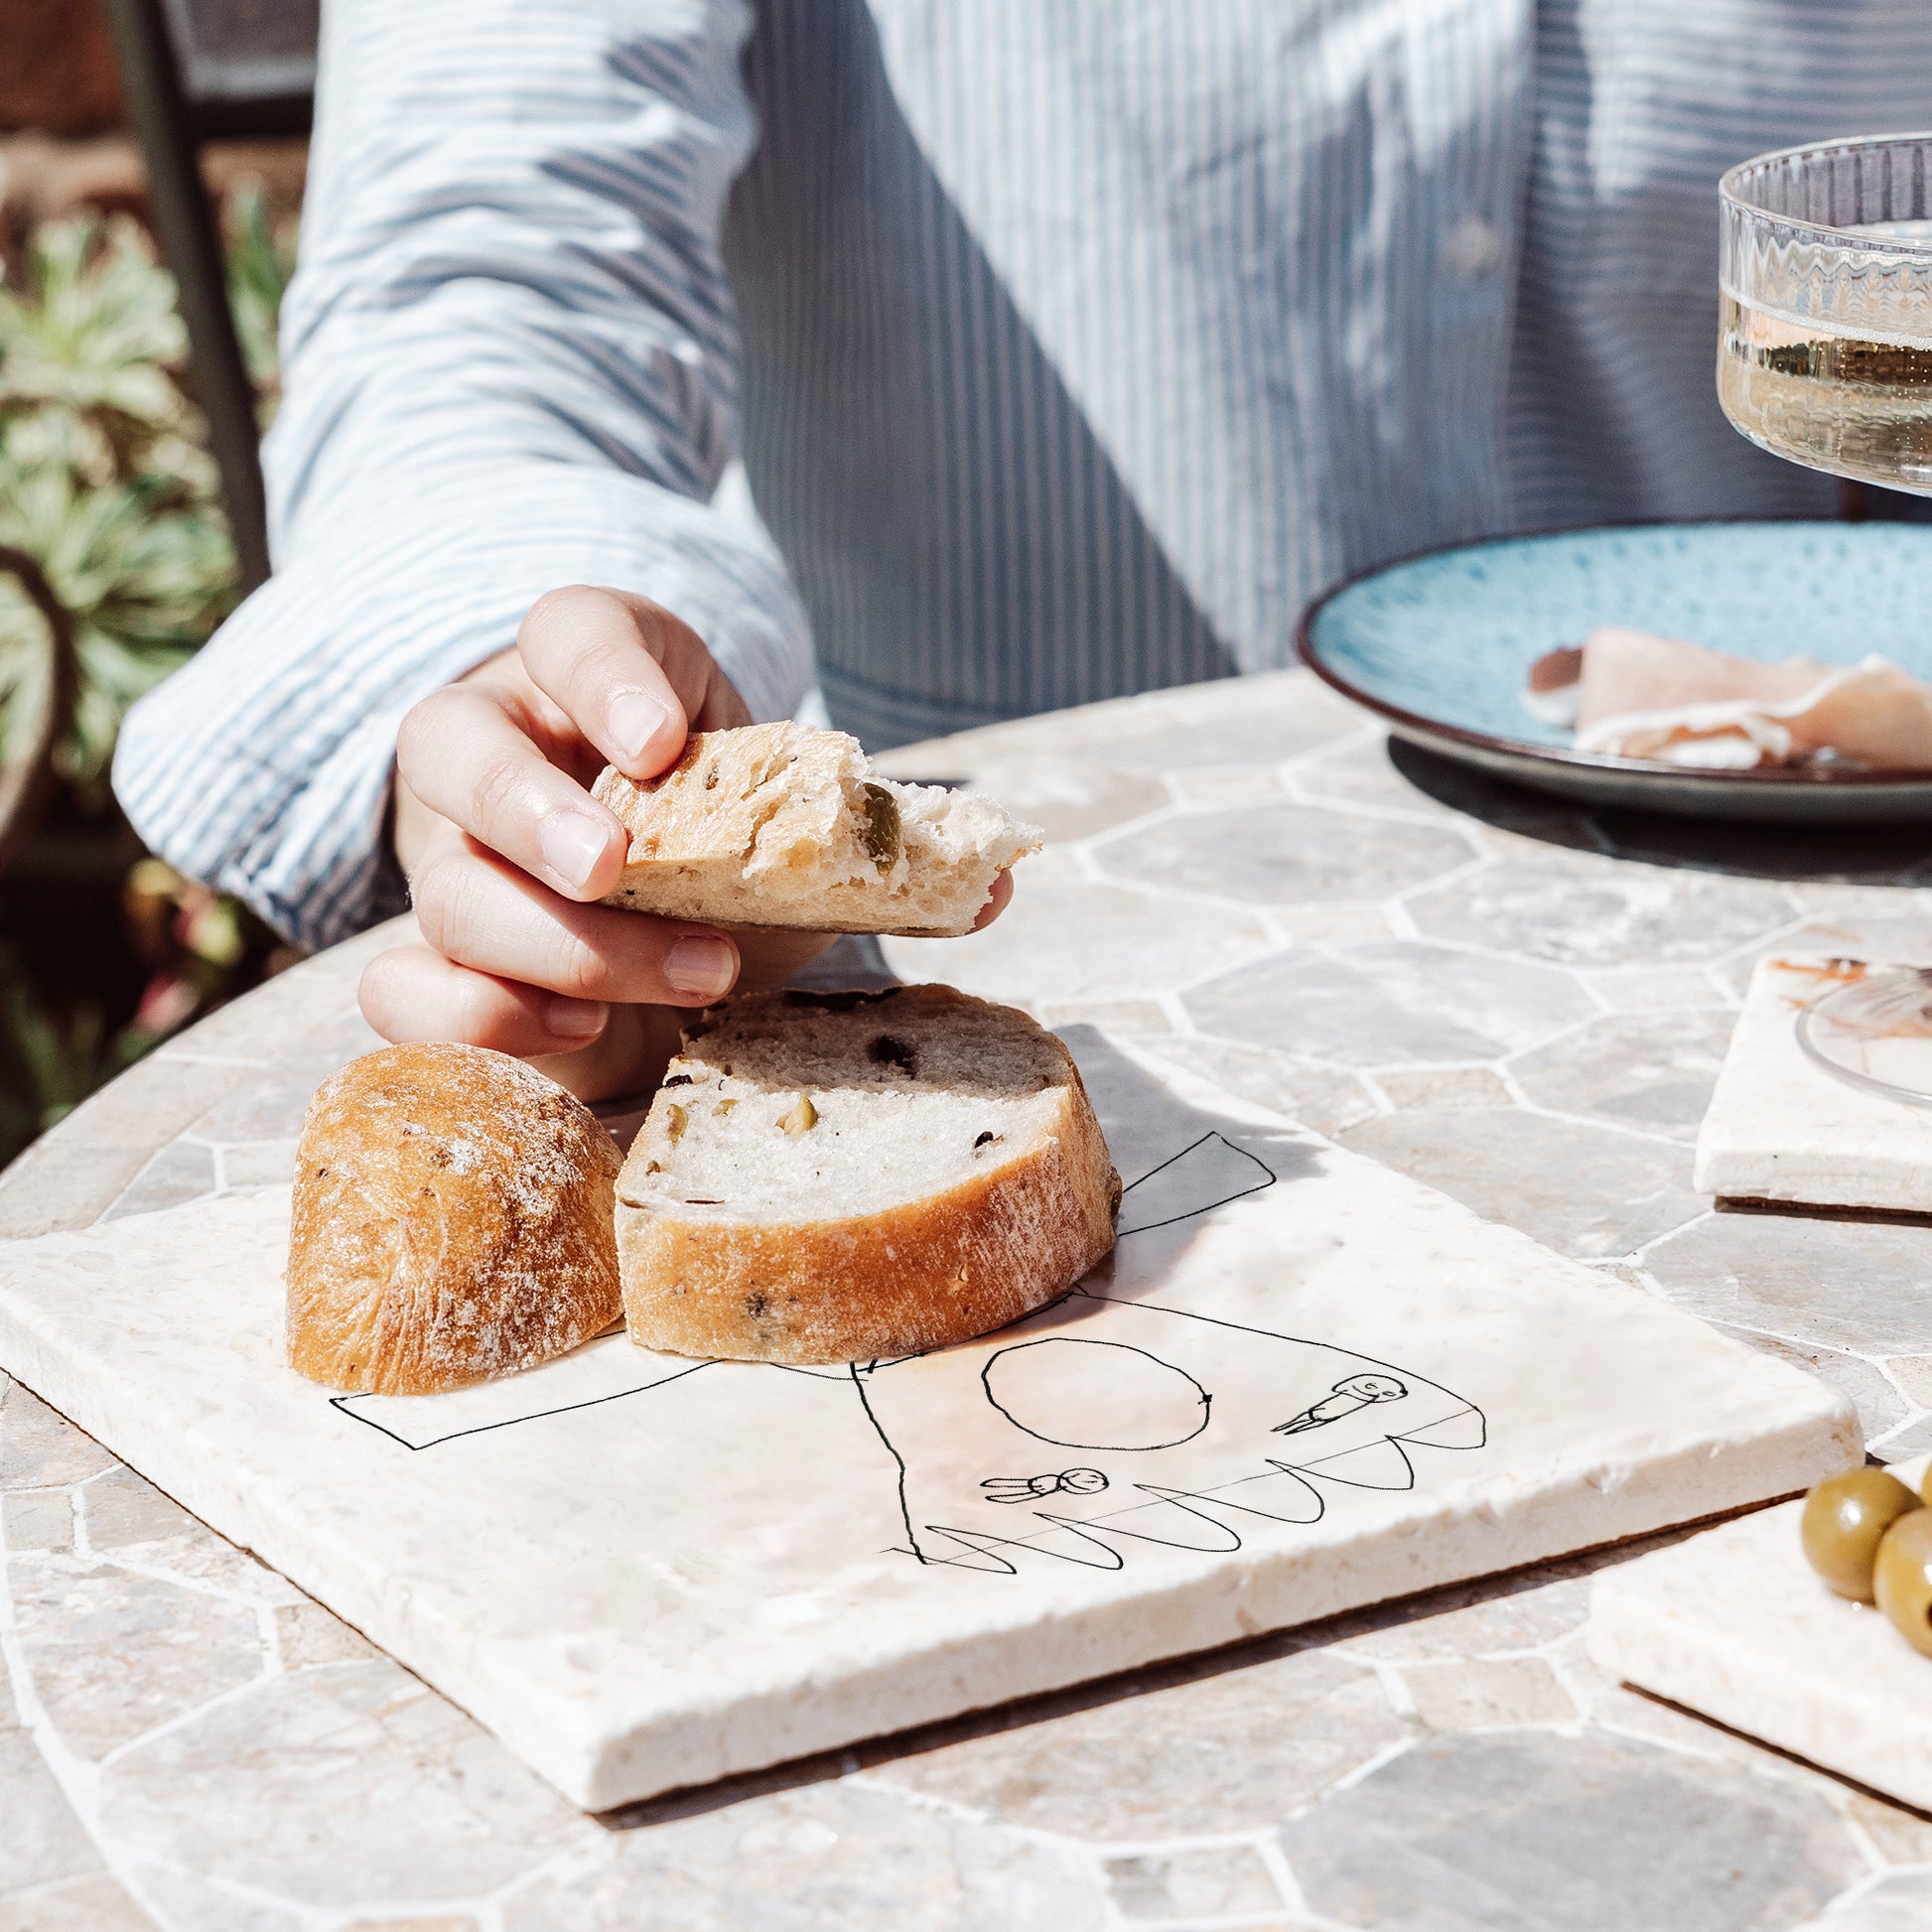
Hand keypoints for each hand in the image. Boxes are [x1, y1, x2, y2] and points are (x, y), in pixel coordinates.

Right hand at [360, 586, 824, 1098]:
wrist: (717, 935)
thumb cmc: (747, 843)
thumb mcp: (779, 801)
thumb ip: (793, 805)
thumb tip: (835, 838)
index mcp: (591, 681)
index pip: (572, 632)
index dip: (606, 677)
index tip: (662, 741)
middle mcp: (502, 754)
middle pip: (451, 746)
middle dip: (529, 812)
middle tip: (611, 866)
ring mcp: (462, 863)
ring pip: (447, 892)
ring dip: (566, 947)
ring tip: (694, 974)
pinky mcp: (450, 969)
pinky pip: (401, 991)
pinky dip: (482, 1019)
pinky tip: (583, 1024)